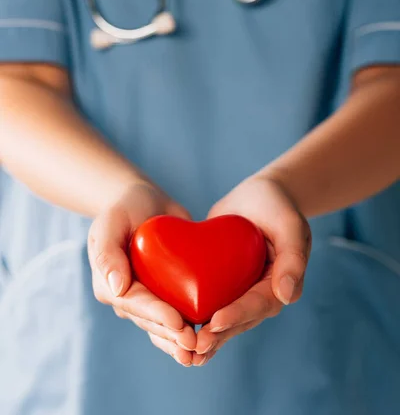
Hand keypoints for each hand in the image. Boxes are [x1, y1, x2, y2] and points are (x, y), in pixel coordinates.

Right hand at [88, 181, 196, 366]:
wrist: (144, 200)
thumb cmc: (124, 207)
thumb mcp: (111, 222)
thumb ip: (108, 252)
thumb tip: (117, 289)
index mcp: (110, 283)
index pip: (134, 303)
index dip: (156, 315)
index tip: (178, 324)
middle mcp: (127, 297)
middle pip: (150, 321)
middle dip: (172, 335)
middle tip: (195, 345)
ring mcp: (147, 298)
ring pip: (163, 327)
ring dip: (180, 342)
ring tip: (201, 352)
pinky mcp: (167, 294)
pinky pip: (178, 315)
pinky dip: (190, 329)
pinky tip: (208, 343)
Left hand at [193, 175, 310, 364]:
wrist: (260, 196)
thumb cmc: (278, 206)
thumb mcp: (290, 225)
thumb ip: (293, 257)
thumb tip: (286, 296)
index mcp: (279, 285)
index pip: (257, 305)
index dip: (236, 315)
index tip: (214, 323)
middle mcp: (260, 295)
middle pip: (238, 320)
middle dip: (216, 335)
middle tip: (193, 346)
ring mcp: (240, 292)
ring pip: (222, 320)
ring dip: (204, 336)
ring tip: (182, 351)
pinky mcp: (221, 285)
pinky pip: (208, 303)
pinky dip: (193, 317)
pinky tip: (171, 329)